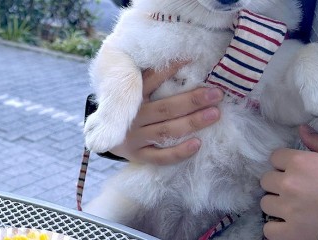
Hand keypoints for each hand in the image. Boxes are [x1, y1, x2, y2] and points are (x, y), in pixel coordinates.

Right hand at [109, 61, 223, 164]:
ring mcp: (134, 139)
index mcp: (128, 98)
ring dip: (192, 122)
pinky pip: (160, 157)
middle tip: (216, 93)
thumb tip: (183, 59)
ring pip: (165, 132)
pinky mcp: (138, 156)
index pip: (150, 81)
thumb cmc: (128, 107)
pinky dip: (179, 152)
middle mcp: (131, 118)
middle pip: (164, 108)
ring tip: (215, 114)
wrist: (101, 135)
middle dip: (192, 100)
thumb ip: (147, 78)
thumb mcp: (129, 91)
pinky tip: (198, 144)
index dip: (170, 69)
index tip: (193, 59)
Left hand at [261, 125, 317, 239]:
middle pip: (266, 180)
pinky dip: (277, 230)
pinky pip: (268, 230)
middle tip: (297, 191)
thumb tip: (301, 128)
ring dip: (277, 206)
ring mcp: (289, 210)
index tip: (297, 172)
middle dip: (278, 185)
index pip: (274, 157)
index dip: (285, 165)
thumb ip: (317, 143)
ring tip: (296, 207)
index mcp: (301, 163)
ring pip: (265, 203)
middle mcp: (290, 184)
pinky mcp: (292, 232)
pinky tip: (290, 225)